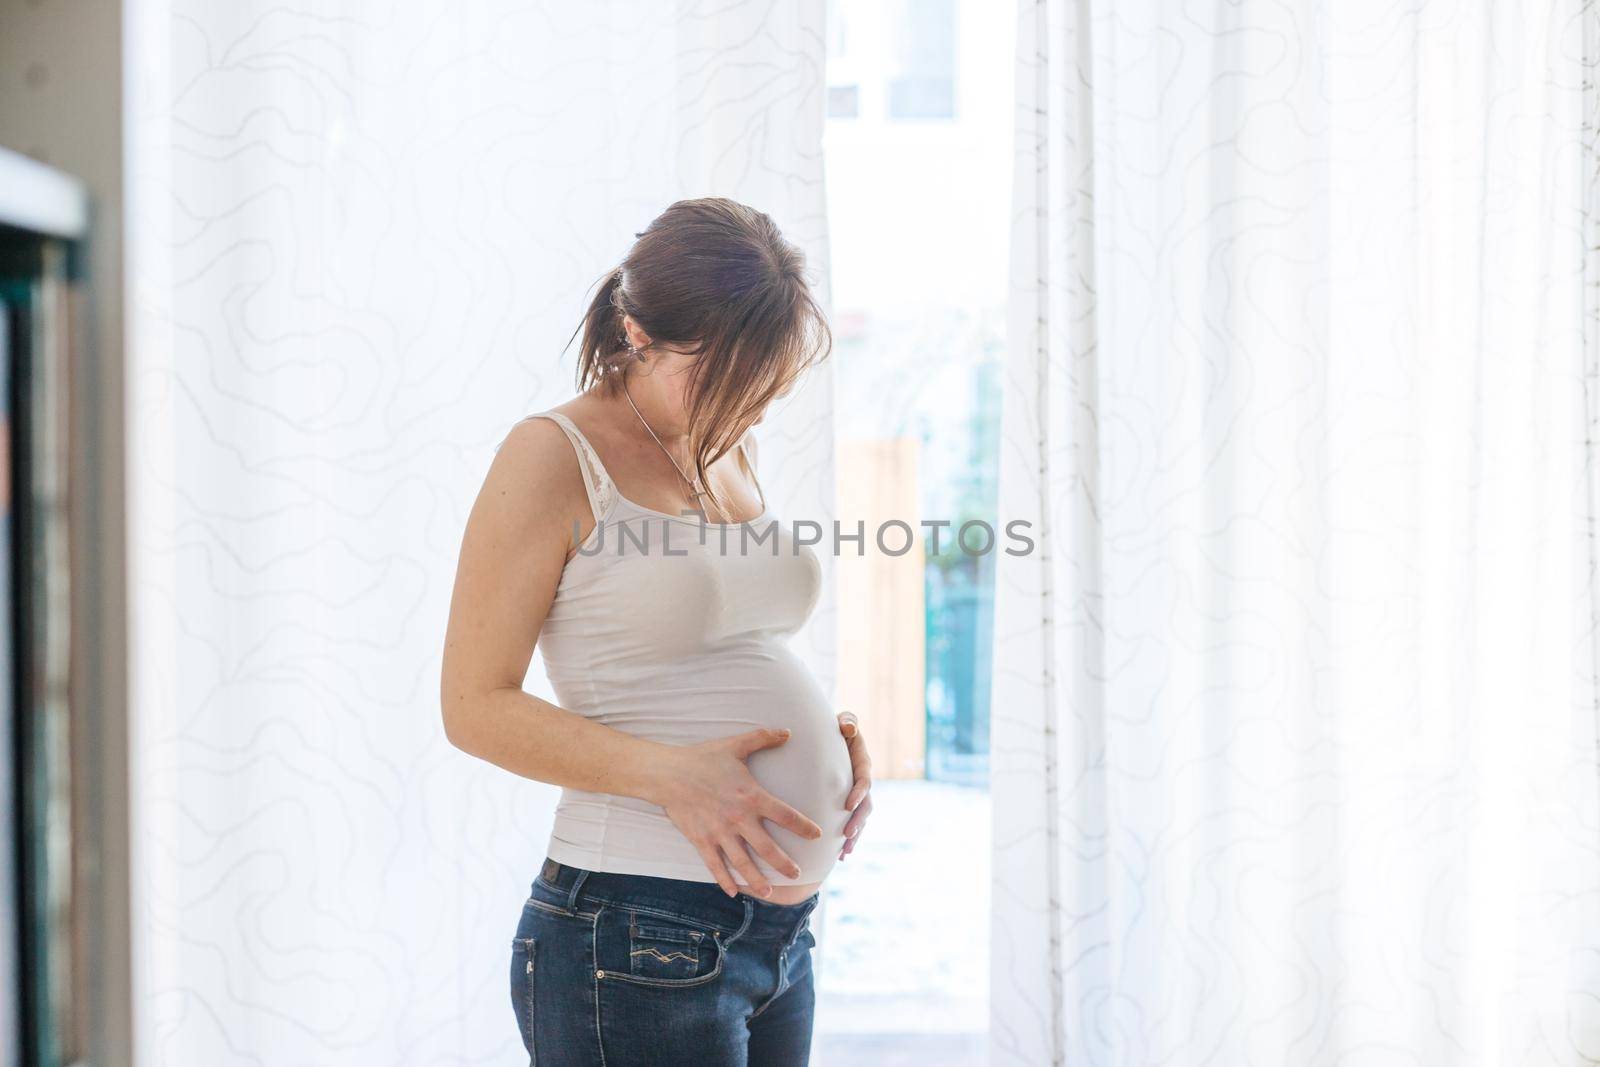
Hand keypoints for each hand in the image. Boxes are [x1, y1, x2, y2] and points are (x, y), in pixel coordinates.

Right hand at [648, 728, 823, 898]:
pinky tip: (734, 892)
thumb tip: (788, 731)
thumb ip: (763, 738)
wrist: (668, 773)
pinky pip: (715, 865)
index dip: (804, 827)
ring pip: (743, 863)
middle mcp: (738, 818)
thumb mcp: (735, 745)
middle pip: (767, 848)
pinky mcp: (701, 840)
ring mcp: (719, 832)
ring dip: (757, 880)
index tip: (817, 835)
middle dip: (784, 864)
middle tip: (798, 875)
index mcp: (751, 796)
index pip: (785, 815)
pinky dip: (725, 880)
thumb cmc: (703, 758)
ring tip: (770, 893)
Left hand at [837, 711, 872, 859]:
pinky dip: (849, 839)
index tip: (847, 806)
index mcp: (862, 763)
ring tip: (845, 852)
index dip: (858, 793)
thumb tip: (848, 728)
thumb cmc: (837, 727)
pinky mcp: (850, 803)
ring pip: (861, 818)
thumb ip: (848, 722)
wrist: (833, 737)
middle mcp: (863, 781)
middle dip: (857, 822)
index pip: (864, 780)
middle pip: (866, 805)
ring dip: (855, 836)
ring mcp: (858, 794)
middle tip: (846, 836)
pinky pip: (853, 822)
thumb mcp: (844, 721)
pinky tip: (841, 856)